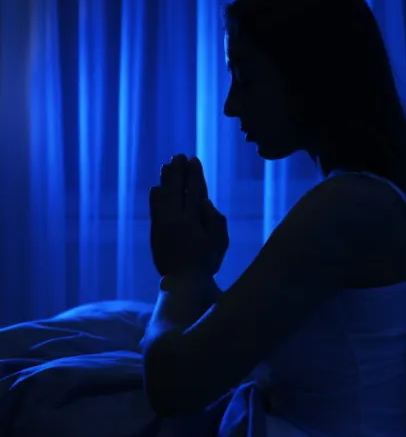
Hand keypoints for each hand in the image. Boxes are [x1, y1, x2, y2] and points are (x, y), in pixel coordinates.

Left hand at [149, 154, 228, 276]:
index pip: (193, 191)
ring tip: (167, 165)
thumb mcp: (220, 241)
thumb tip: (204, 201)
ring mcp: (163, 225)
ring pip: (162, 196)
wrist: (183, 281)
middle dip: (178, 172)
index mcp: (192, 220)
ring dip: (165, 180)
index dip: (193, 175)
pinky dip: (155, 196)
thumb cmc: (207, 261)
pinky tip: (157, 187)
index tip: (193, 160)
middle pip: (176, 189)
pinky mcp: (155, 232)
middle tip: (178, 156)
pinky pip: (154, 208)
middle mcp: (175, 219)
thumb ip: (215, 219)